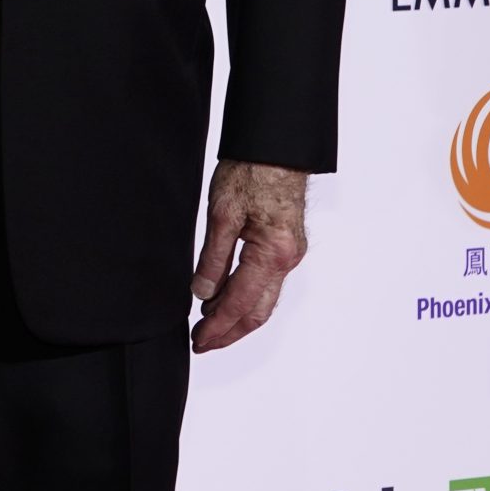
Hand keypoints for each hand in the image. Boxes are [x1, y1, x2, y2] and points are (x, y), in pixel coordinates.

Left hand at [189, 159, 308, 351]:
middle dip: (229, 331)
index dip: (217, 325)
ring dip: (238, 318)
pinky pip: (267, 284)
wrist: (277, 147)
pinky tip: (226, 300)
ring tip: (209, 326)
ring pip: (264, 300)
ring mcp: (290, 255)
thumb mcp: (222, 214)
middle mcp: (287, 260)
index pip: (240, 302)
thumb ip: (213, 258)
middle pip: (258, 311)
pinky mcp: (287, 247)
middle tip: (202, 343)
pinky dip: (246, 298)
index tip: (199, 339)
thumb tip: (202, 293)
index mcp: (273, 253)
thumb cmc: (252, 172)